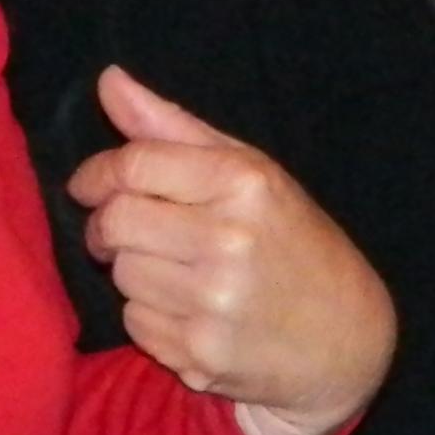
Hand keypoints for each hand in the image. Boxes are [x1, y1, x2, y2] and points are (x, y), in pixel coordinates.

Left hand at [68, 68, 394, 434]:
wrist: (344, 338)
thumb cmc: (292, 241)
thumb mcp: (252, 172)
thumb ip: (174, 127)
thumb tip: (108, 80)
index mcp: (245, 183)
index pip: (135, 165)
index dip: (97, 174)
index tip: (90, 185)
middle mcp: (230, 240)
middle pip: (116, 221)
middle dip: (109, 225)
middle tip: (128, 231)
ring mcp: (215, 302)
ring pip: (122, 275)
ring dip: (135, 271)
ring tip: (180, 273)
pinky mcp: (202, 354)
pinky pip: (136, 323)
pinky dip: (150, 317)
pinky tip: (191, 312)